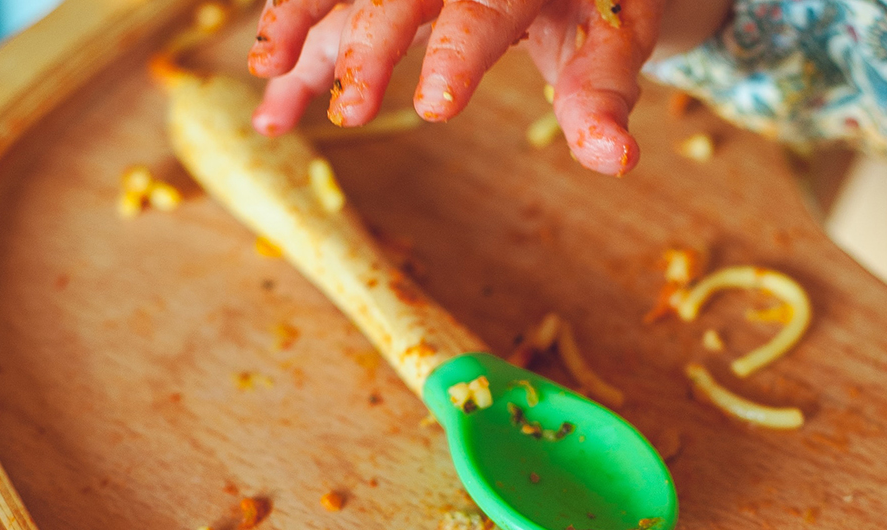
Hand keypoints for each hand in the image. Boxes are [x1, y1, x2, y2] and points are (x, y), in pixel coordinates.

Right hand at [248, 0, 664, 175]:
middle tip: (351, 114)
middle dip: (370, 51)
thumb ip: (602, 96)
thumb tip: (617, 157)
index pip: (484, 10)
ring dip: (301, 26)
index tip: (434, 107)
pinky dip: (299, 46)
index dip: (457, 55)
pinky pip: (335, 7)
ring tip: (269, 78)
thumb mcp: (615, 41)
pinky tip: (273, 107)